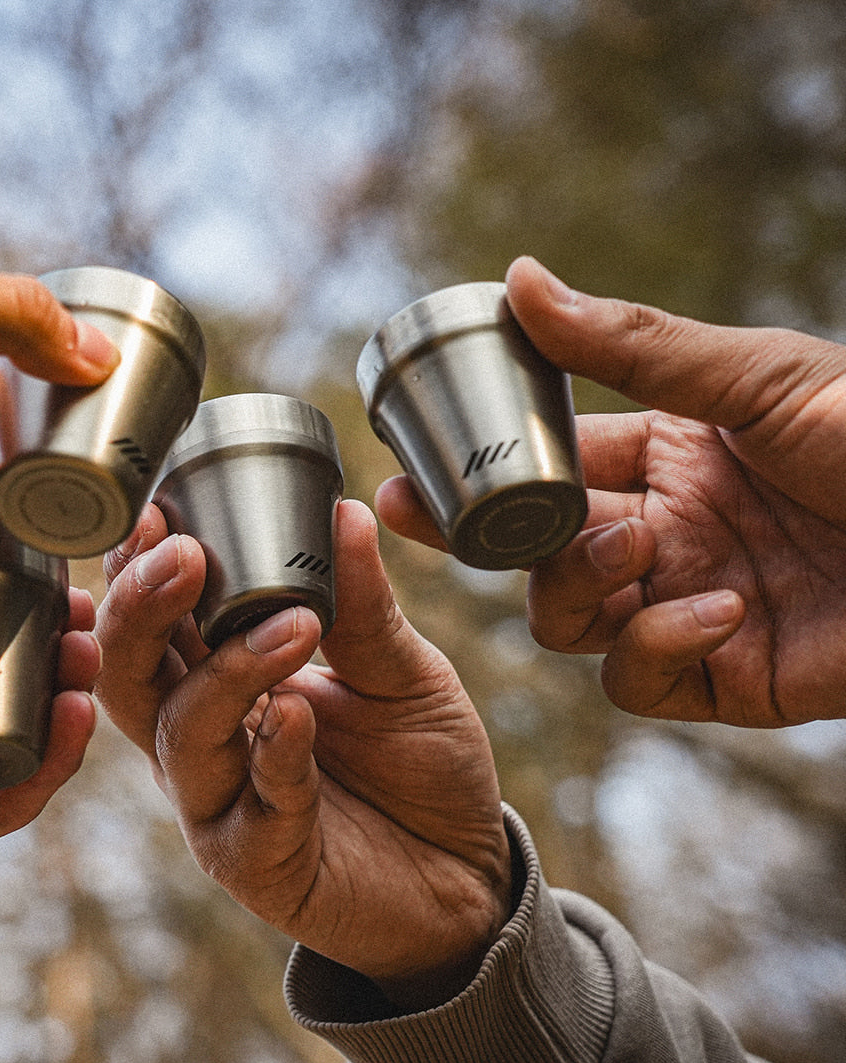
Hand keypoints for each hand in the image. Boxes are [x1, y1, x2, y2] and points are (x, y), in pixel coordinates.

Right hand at [94, 499, 510, 1012]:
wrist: (463, 871)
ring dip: (228, 673)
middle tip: (181, 553)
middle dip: (141, 610)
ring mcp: (220, 806)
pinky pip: (252, 807)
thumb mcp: (400, 672)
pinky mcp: (257, 865)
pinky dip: (275, 756)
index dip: (138, 570)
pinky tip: (297, 716)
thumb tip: (346, 511)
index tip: (156, 511)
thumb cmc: (417, 764)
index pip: (153, 621)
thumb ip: (362, 607)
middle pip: (128, 674)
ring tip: (290, 626)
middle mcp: (200, 741)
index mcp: (216, 683)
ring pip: (182, 734)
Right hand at [377, 257, 845, 725]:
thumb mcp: (755, 376)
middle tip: (456, 520)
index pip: (545, 471)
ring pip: (568, 622)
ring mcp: (687, 608)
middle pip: (537, 555)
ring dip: (581, 587)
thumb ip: (628, 343)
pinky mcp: (723, 680)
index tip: (408, 479)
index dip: (476, 476)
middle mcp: (665, 535)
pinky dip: (657, 646)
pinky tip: (722, 608)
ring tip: (646, 548)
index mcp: (668, 459)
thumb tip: (517, 280)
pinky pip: (636, 681)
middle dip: (492, 543)